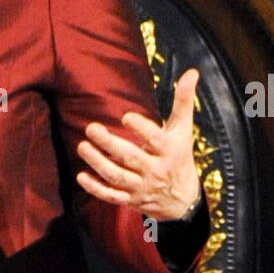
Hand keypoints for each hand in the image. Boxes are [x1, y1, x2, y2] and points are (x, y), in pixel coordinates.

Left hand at [75, 68, 201, 221]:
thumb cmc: (179, 157)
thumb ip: (184, 102)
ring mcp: (141, 187)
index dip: (141, 129)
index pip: (155, 139)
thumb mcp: (183, 130)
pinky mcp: (130, 200)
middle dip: (109, 144)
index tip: (125, 116)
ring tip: (82, 146)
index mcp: (169, 151)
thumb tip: (192, 71)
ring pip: (117, 177)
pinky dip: (95, 189)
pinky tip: (81, 176)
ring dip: (98, 163)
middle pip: (130, 158)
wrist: (182, 200)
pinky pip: (111, 196)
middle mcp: (155, 170)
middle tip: (91, 128)